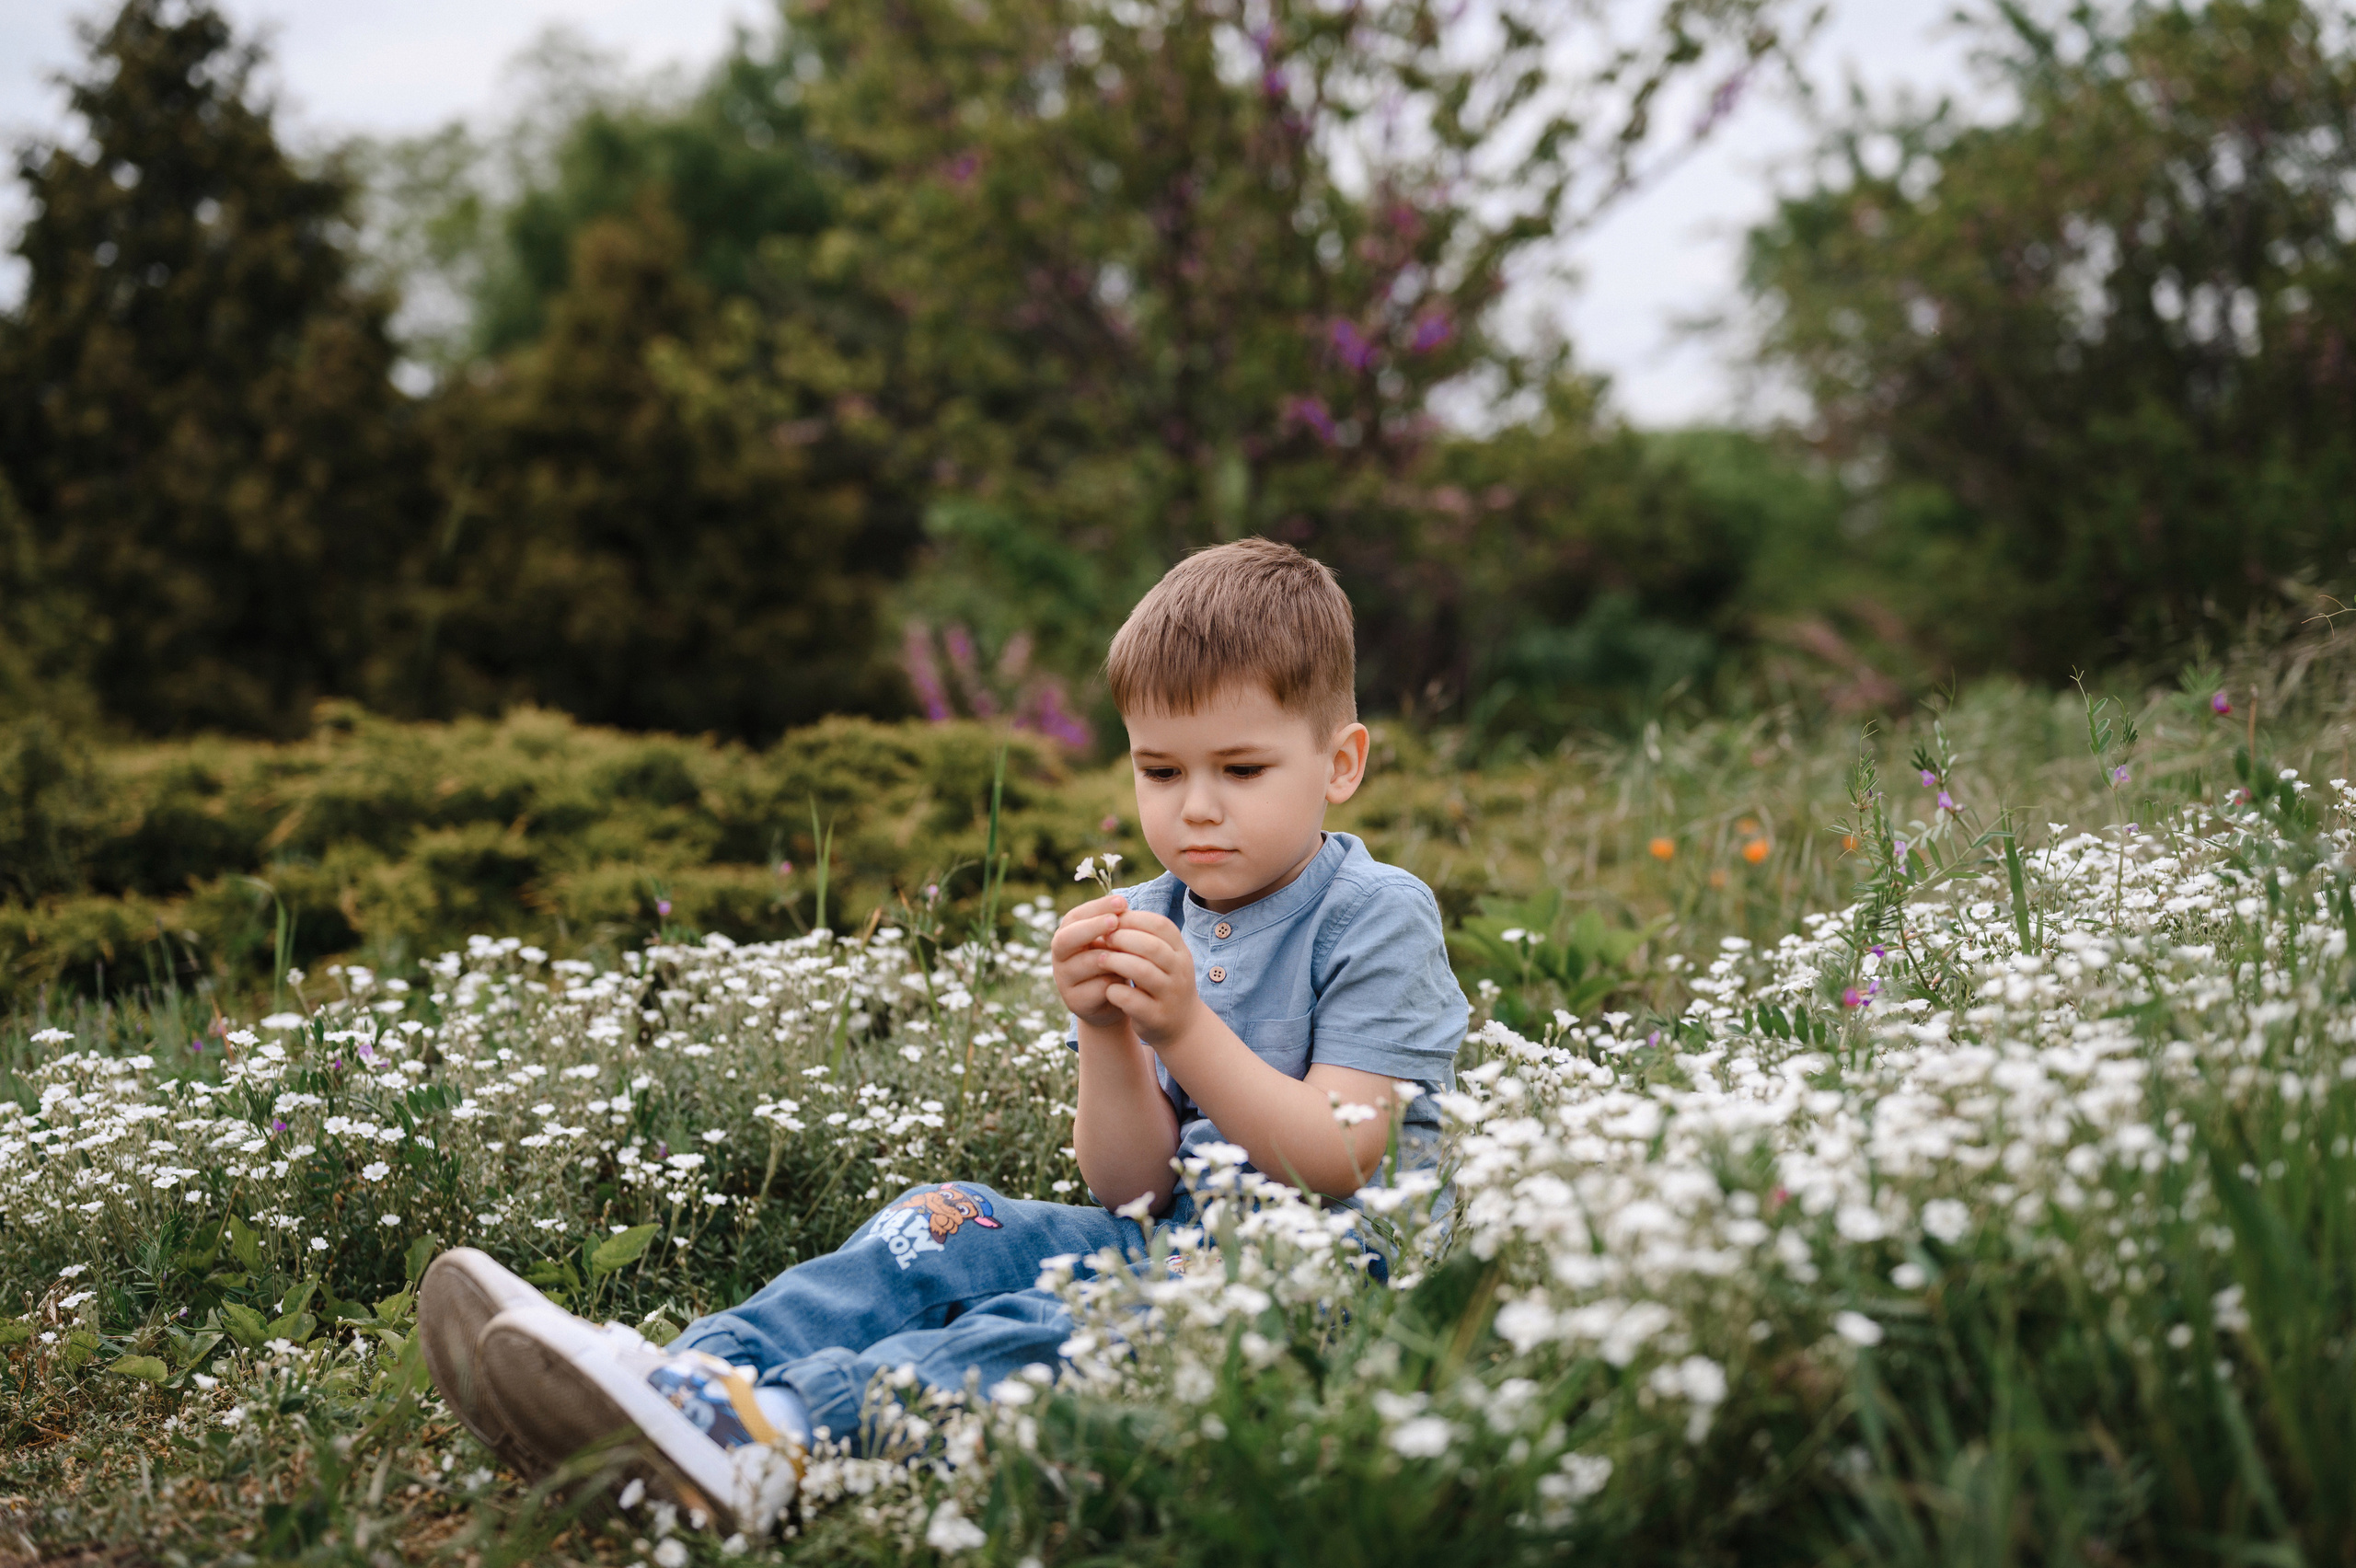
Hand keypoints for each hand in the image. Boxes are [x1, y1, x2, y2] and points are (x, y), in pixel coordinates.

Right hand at [1052, 894, 1133, 1030]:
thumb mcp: (1112, 941)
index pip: (1075, 917)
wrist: (1113, 1000)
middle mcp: (1059, 956)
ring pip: (1087, 963)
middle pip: (1067, 938)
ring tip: (1134, 953)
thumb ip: (1114, 925)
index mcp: (1067, 935)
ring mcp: (1064, 980)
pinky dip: (1117, 981)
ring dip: (1112, 956)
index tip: (1122, 902)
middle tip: (1115, 921)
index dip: (1097, 908)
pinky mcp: (1075, 1001)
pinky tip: (1130, 979)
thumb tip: (1122, 905)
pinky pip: (1099, 987)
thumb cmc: (1113, 962)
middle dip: (1092, 927)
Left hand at [1093, 910, 1203, 1047]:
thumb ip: (1143, 937)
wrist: (1183, 1025)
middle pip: (1151, 946)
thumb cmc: (1163, 983)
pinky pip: (1133, 1000)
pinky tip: (1108, 989)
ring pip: (1143, 971)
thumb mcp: (1162, 957)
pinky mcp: (1157, 1017)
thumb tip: (1112, 912)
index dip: (1133, 919)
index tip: (1111, 920)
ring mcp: (1171, 994)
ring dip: (1116, 962)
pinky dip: (1116, 991)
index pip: (1160, 925)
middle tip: (1103, 938)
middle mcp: (1180, 971)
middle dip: (1122, 938)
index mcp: (1181, 951)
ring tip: (1100, 960)